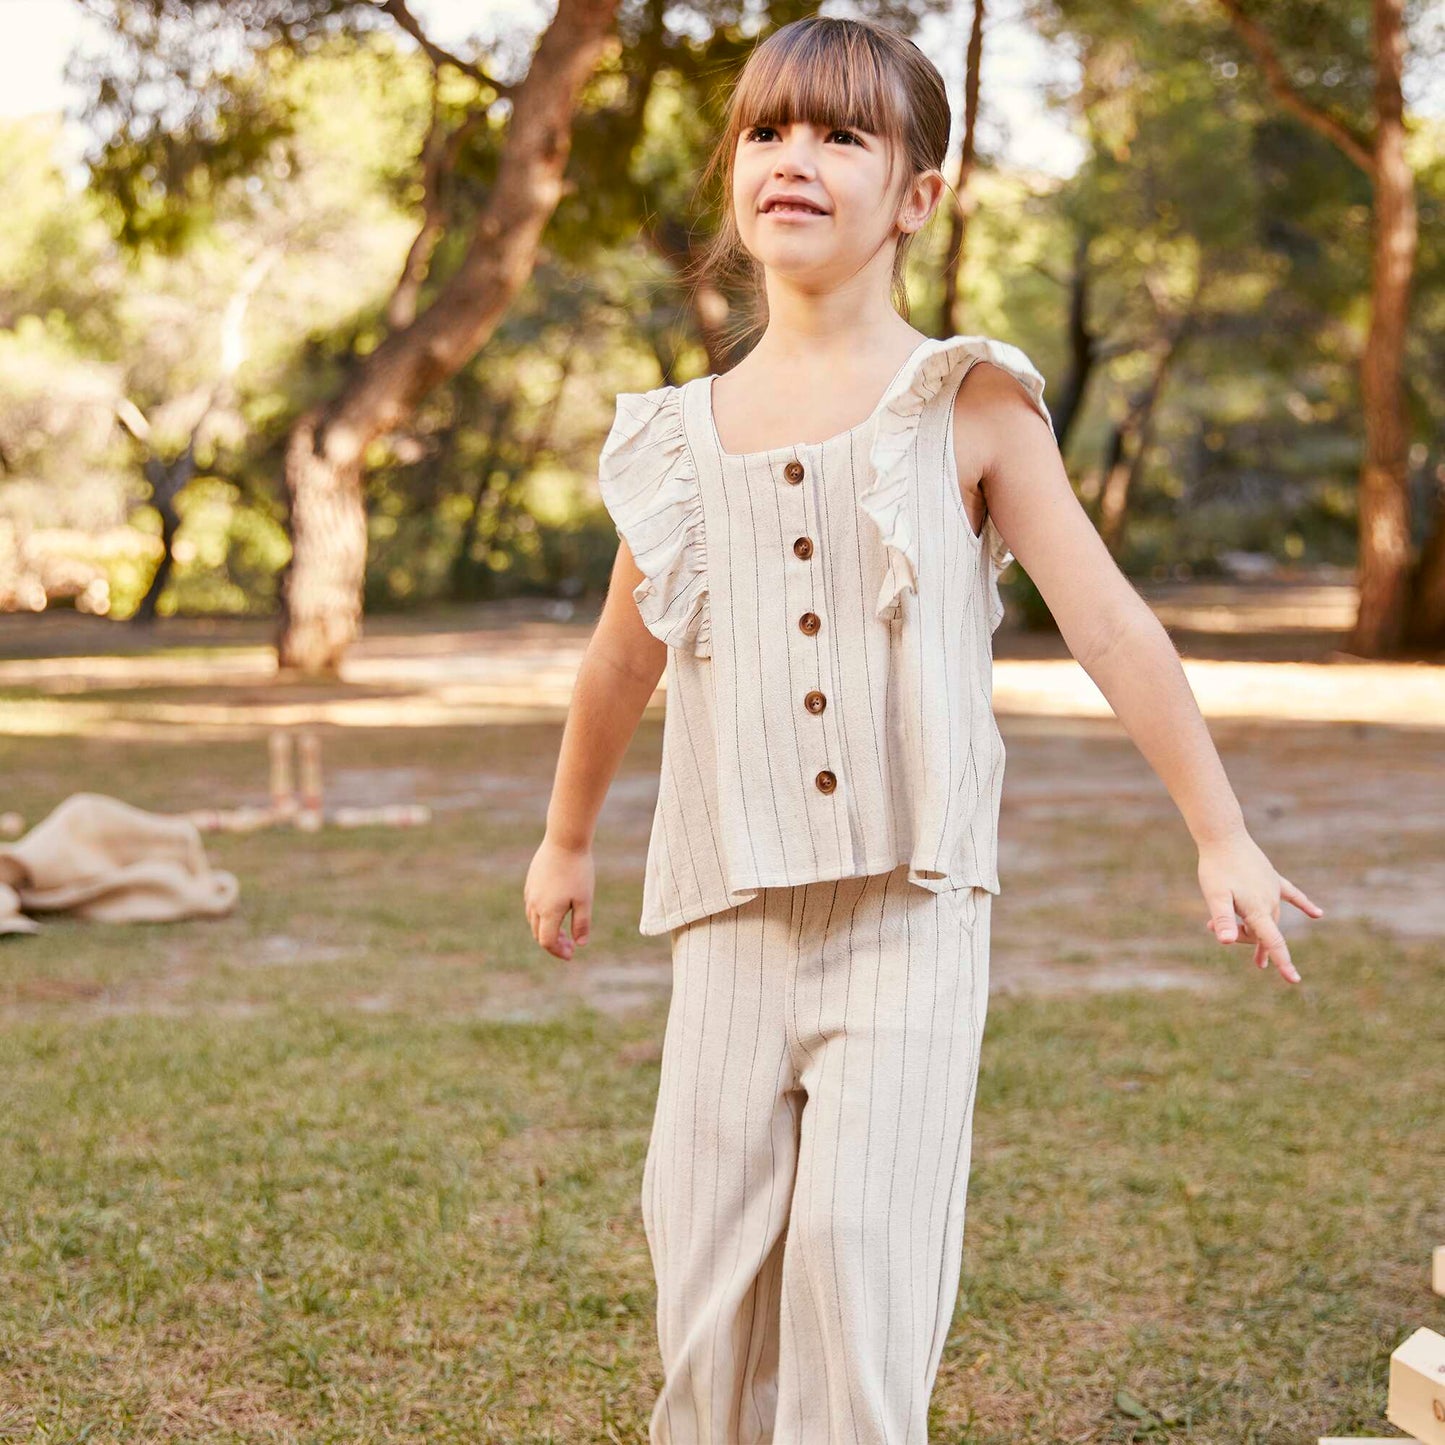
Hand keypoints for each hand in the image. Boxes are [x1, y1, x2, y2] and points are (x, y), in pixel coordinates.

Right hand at [524, 837, 594, 960]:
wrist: (564, 840)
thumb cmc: (578, 870)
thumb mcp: (585, 899)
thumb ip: (582, 924)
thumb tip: (580, 944)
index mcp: (548, 912)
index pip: (547, 942)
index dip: (558, 952)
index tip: (571, 954)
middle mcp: (535, 905)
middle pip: (538, 933)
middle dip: (554, 943)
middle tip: (571, 944)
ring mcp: (530, 893)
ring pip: (534, 920)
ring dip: (547, 930)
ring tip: (565, 930)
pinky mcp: (530, 882)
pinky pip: (532, 906)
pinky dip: (542, 916)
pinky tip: (557, 910)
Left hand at [1197, 831, 1322, 983]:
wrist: (1224, 836)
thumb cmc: (1216, 868)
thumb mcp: (1215, 896)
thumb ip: (1224, 919)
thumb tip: (1227, 942)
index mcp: (1257, 909)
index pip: (1273, 942)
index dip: (1282, 962)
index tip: (1294, 980)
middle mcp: (1270, 902)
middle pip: (1262, 932)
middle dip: (1241, 938)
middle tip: (1209, 927)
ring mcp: (1274, 889)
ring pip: (1267, 917)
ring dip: (1248, 925)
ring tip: (1214, 922)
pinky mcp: (1273, 878)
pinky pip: (1292, 895)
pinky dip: (1303, 905)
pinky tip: (1318, 914)